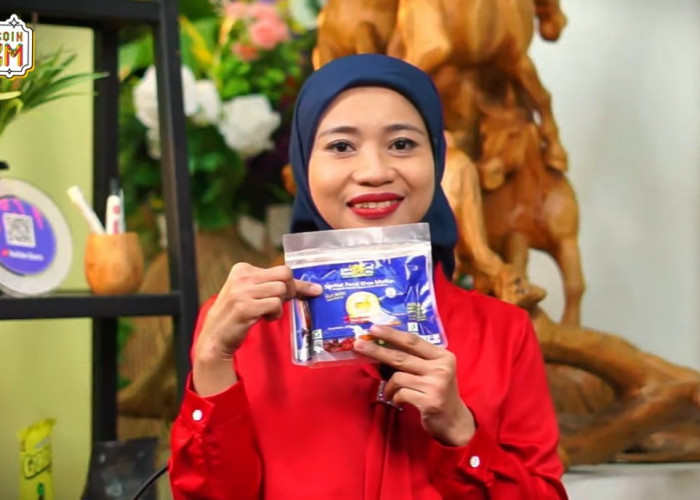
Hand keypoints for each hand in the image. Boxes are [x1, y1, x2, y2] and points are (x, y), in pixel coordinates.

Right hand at [193, 263, 320, 395]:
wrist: (215, 336)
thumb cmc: (238, 314)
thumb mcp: (252, 293)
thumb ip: (273, 285)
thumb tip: (313, 287)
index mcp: (243, 269)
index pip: (281, 269)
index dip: (294, 284)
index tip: (306, 292)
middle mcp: (241, 277)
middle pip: (285, 275)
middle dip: (290, 291)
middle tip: (280, 303)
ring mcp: (242, 292)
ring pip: (281, 290)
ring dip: (279, 305)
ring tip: (266, 312)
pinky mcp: (244, 307)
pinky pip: (275, 305)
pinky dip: (274, 314)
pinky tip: (264, 319)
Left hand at [354, 325, 475, 446]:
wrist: (454, 421)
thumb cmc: (438, 391)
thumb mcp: (432, 371)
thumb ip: (415, 359)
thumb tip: (382, 347)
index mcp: (442, 356)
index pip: (413, 340)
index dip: (391, 334)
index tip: (374, 328)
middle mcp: (441, 368)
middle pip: (402, 356)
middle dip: (377, 350)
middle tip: (359, 344)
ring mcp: (436, 385)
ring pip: (398, 377)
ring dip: (389, 385)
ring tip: (389, 391)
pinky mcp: (430, 402)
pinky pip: (401, 394)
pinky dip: (395, 397)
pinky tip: (398, 400)